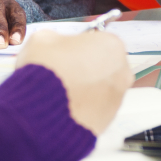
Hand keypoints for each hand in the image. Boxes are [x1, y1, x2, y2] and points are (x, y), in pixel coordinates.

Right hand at [15, 29, 131, 134]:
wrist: (39, 111)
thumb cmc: (45, 72)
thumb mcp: (43, 39)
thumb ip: (57, 40)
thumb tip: (55, 46)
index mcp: (111, 45)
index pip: (97, 42)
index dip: (77, 48)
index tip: (64, 55)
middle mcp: (121, 72)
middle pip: (102, 66)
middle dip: (84, 69)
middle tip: (61, 74)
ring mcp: (116, 98)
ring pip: (100, 90)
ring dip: (84, 90)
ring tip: (58, 94)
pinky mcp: (107, 121)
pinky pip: (94, 110)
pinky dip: (82, 109)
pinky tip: (62, 108)